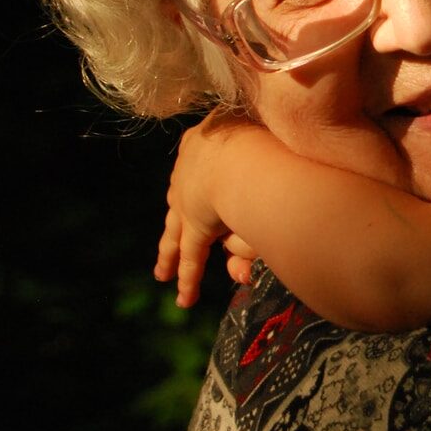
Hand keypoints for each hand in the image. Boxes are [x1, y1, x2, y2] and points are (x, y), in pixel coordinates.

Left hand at [154, 109, 256, 306]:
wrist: (245, 151)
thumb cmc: (265, 132)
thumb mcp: (263, 133)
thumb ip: (266, 154)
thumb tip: (265, 166)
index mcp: (205, 138)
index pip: (200, 163)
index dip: (203, 176)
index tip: (207, 185)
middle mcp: (190, 169)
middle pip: (182, 201)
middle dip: (177, 222)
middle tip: (171, 239)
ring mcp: (189, 200)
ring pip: (177, 231)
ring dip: (171, 254)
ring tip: (164, 273)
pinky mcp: (197, 226)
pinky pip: (193, 258)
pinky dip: (189, 279)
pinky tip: (184, 298)